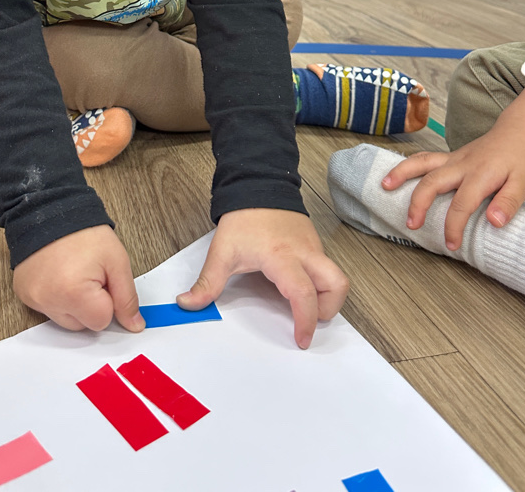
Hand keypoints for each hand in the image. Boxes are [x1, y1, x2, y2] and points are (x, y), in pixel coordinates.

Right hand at [12, 225, 145, 333]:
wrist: (51, 211)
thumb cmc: (85, 233)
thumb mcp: (117, 261)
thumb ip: (127, 297)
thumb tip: (135, 325)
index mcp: (74, 294)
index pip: (102, 321)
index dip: (107, 301)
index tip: (102, 279)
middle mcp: (49, 301)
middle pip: (82, 325)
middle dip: (90, 304)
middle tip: (88, 275)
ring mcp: (33, 299)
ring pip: (65, 319)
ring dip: (73, 303)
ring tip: (72, 274)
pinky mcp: (24, 295)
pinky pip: (48, 309)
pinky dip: (56, 297)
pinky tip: (59, 275)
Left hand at [176, 209, 348, 349]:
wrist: (257, 185)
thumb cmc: (244, 217)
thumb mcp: (222, 252)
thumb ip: (207, 283)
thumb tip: (187, 304)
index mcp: (282, 257)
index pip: (303, 293)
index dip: (306, 321)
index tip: (301, 339)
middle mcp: (305, 253)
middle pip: (337, 285)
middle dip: (328, 310)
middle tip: (307, 319)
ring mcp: (313, 247)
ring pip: (336, 277)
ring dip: (325, 296)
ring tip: (300, 303)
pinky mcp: (315, 244)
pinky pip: (326, 268)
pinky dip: (318, 283)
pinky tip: (294, 284)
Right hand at [382, 132, 524, 250]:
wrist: (520, 130)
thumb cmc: (523, 157)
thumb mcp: (524, 182)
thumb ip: (508, 203)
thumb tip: (494, 222)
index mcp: (480, 174)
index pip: (461, 204)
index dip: (454, 227)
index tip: (451, 244)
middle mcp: (462, 164)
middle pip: (432, 182)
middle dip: (418, 204)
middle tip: (411, 224)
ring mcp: (454, 158)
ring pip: (422, 163)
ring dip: (402, 173)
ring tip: (385, 185)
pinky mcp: (452, 156)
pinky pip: (426, 158)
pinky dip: (409, 164)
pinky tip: (398, 172)